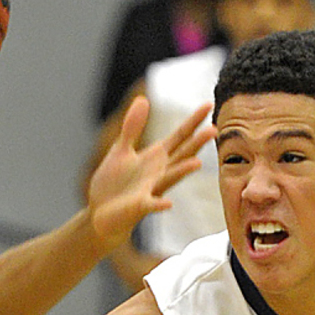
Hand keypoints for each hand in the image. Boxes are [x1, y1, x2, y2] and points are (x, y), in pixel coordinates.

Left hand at [85, 97, 215, 249]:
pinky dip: (159, 204)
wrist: (100, 215)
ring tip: (197, 163)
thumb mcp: (122, 149)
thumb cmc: (113, 184)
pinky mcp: (139, 206)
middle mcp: (159, 173)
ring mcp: (151, 190)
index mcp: (156, 157)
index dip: (194, 120)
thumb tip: (143, 99)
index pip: (180, 136)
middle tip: (214, 130)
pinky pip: (151, 205)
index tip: (209, 105)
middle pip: (182, 155)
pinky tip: (168, 203)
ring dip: (183, 171)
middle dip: (197, 143)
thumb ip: (133, 127)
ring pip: (171, 178)